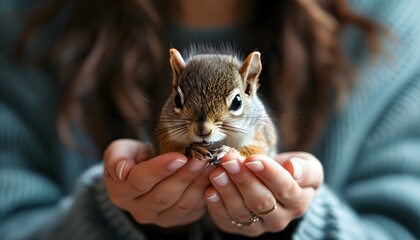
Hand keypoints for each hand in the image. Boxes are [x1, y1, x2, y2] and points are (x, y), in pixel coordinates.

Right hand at [103, 139, 212, 226]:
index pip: (139, 182)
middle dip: (184, 175)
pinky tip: (211, 174)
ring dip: (197, 183)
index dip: (160, 170)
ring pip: (180, 204)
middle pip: (163, 196)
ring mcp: (158, 218)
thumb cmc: (133, 157)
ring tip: (208, 164)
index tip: (180, 156)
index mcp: (120, 192)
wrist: (146, 170)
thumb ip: (116, 157)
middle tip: (201, 158)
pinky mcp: (176, 220)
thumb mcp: (120, 150)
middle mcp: (138, 210)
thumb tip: (122, 171)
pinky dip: (203, 191)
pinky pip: (192, 209)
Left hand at [205, 151, 323, 236]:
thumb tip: (294, 169)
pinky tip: (210, 189)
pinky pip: (225, 218)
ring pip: (241, 211)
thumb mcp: (307, 165)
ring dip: (227, 190)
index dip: (269, 174)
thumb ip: (305, 169)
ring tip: (217, 172)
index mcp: (298, 202)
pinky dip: (216, 204)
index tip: (253, 159)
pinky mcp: (236, 227)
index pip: (285, 188)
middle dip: (243, 179)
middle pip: (261, 201)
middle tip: (229, 160)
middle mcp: (278, 218)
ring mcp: (256, 226)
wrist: (273, 183)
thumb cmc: (290, 170)